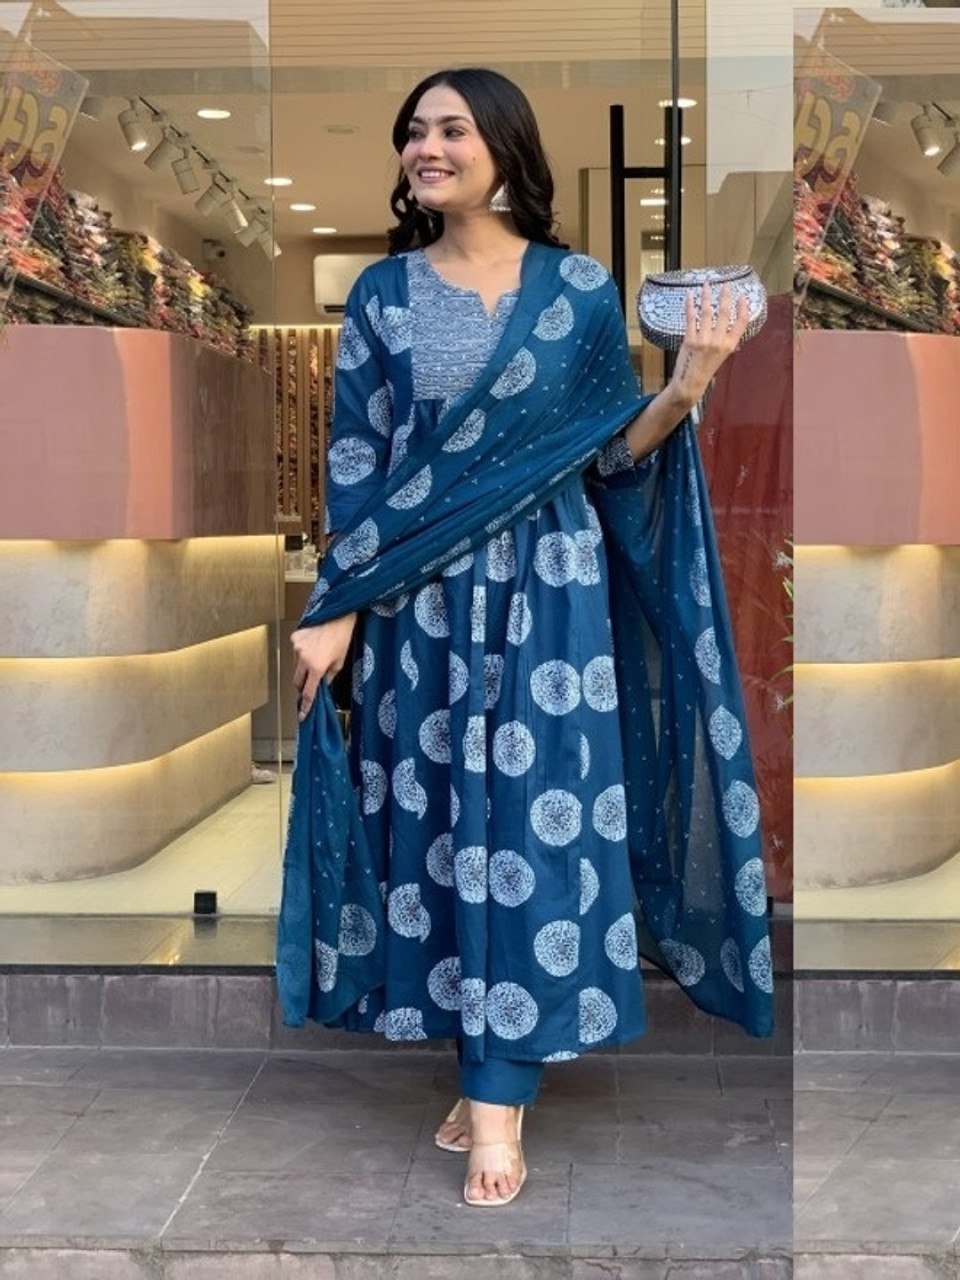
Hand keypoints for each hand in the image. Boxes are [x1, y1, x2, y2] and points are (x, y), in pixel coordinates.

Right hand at [291, 612, 357, 720]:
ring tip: (316, 656)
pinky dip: (301, 653)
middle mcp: (303, 658)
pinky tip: (312, 646)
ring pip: (295, 667)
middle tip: (312, 682)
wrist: (337, 615)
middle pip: (297, 682)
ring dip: (303, 668)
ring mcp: (296, 648)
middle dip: (302, 685)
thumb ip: (328, 678)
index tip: (302, 714)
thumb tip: (321, 687)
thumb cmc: (342, 638)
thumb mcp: (339, 663)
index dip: (305, 705)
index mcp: (317, 667)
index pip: (308, 692)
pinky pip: (295, 652)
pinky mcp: (294, 638)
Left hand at [668, 282, 749, 411]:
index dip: (743, 308)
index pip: (741, 323)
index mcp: (729, 346)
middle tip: (726, 284)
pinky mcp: (690, 339)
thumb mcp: (722, 357)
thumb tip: (729, 331)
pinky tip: (690, 296)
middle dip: (725, 296)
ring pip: (707, 312)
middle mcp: (718, 341)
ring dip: (707, 296)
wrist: (690, 383)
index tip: (743, 297)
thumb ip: (726, 343)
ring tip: (707, 285)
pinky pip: (691, 318)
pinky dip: (690, 305)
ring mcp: (704, 340)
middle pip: (724, 313)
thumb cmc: (706, 371)